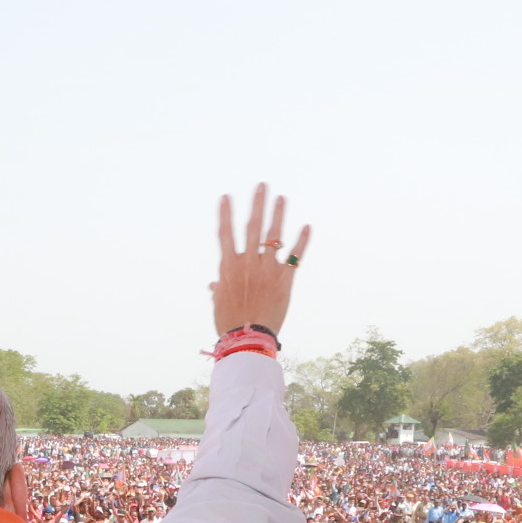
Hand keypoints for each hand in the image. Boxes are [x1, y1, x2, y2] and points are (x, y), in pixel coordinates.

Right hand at [212, 183, 311, 337]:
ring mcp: (267, 269)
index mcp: (229, 266)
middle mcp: (248, 262)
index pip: (225, 234)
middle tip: (262, 186)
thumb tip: (214, 285)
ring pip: (274, 235)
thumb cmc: (229, 322)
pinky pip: (295, 256)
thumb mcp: (219, 303)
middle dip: (257, 204)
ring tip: (281, 198)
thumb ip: (218, 289)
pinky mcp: (284, 278)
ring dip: (278, 214)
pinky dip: (302, 241)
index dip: (225, 214)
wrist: (248, 336)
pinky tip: (307, 226)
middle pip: (253, 226)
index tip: (226, 197)